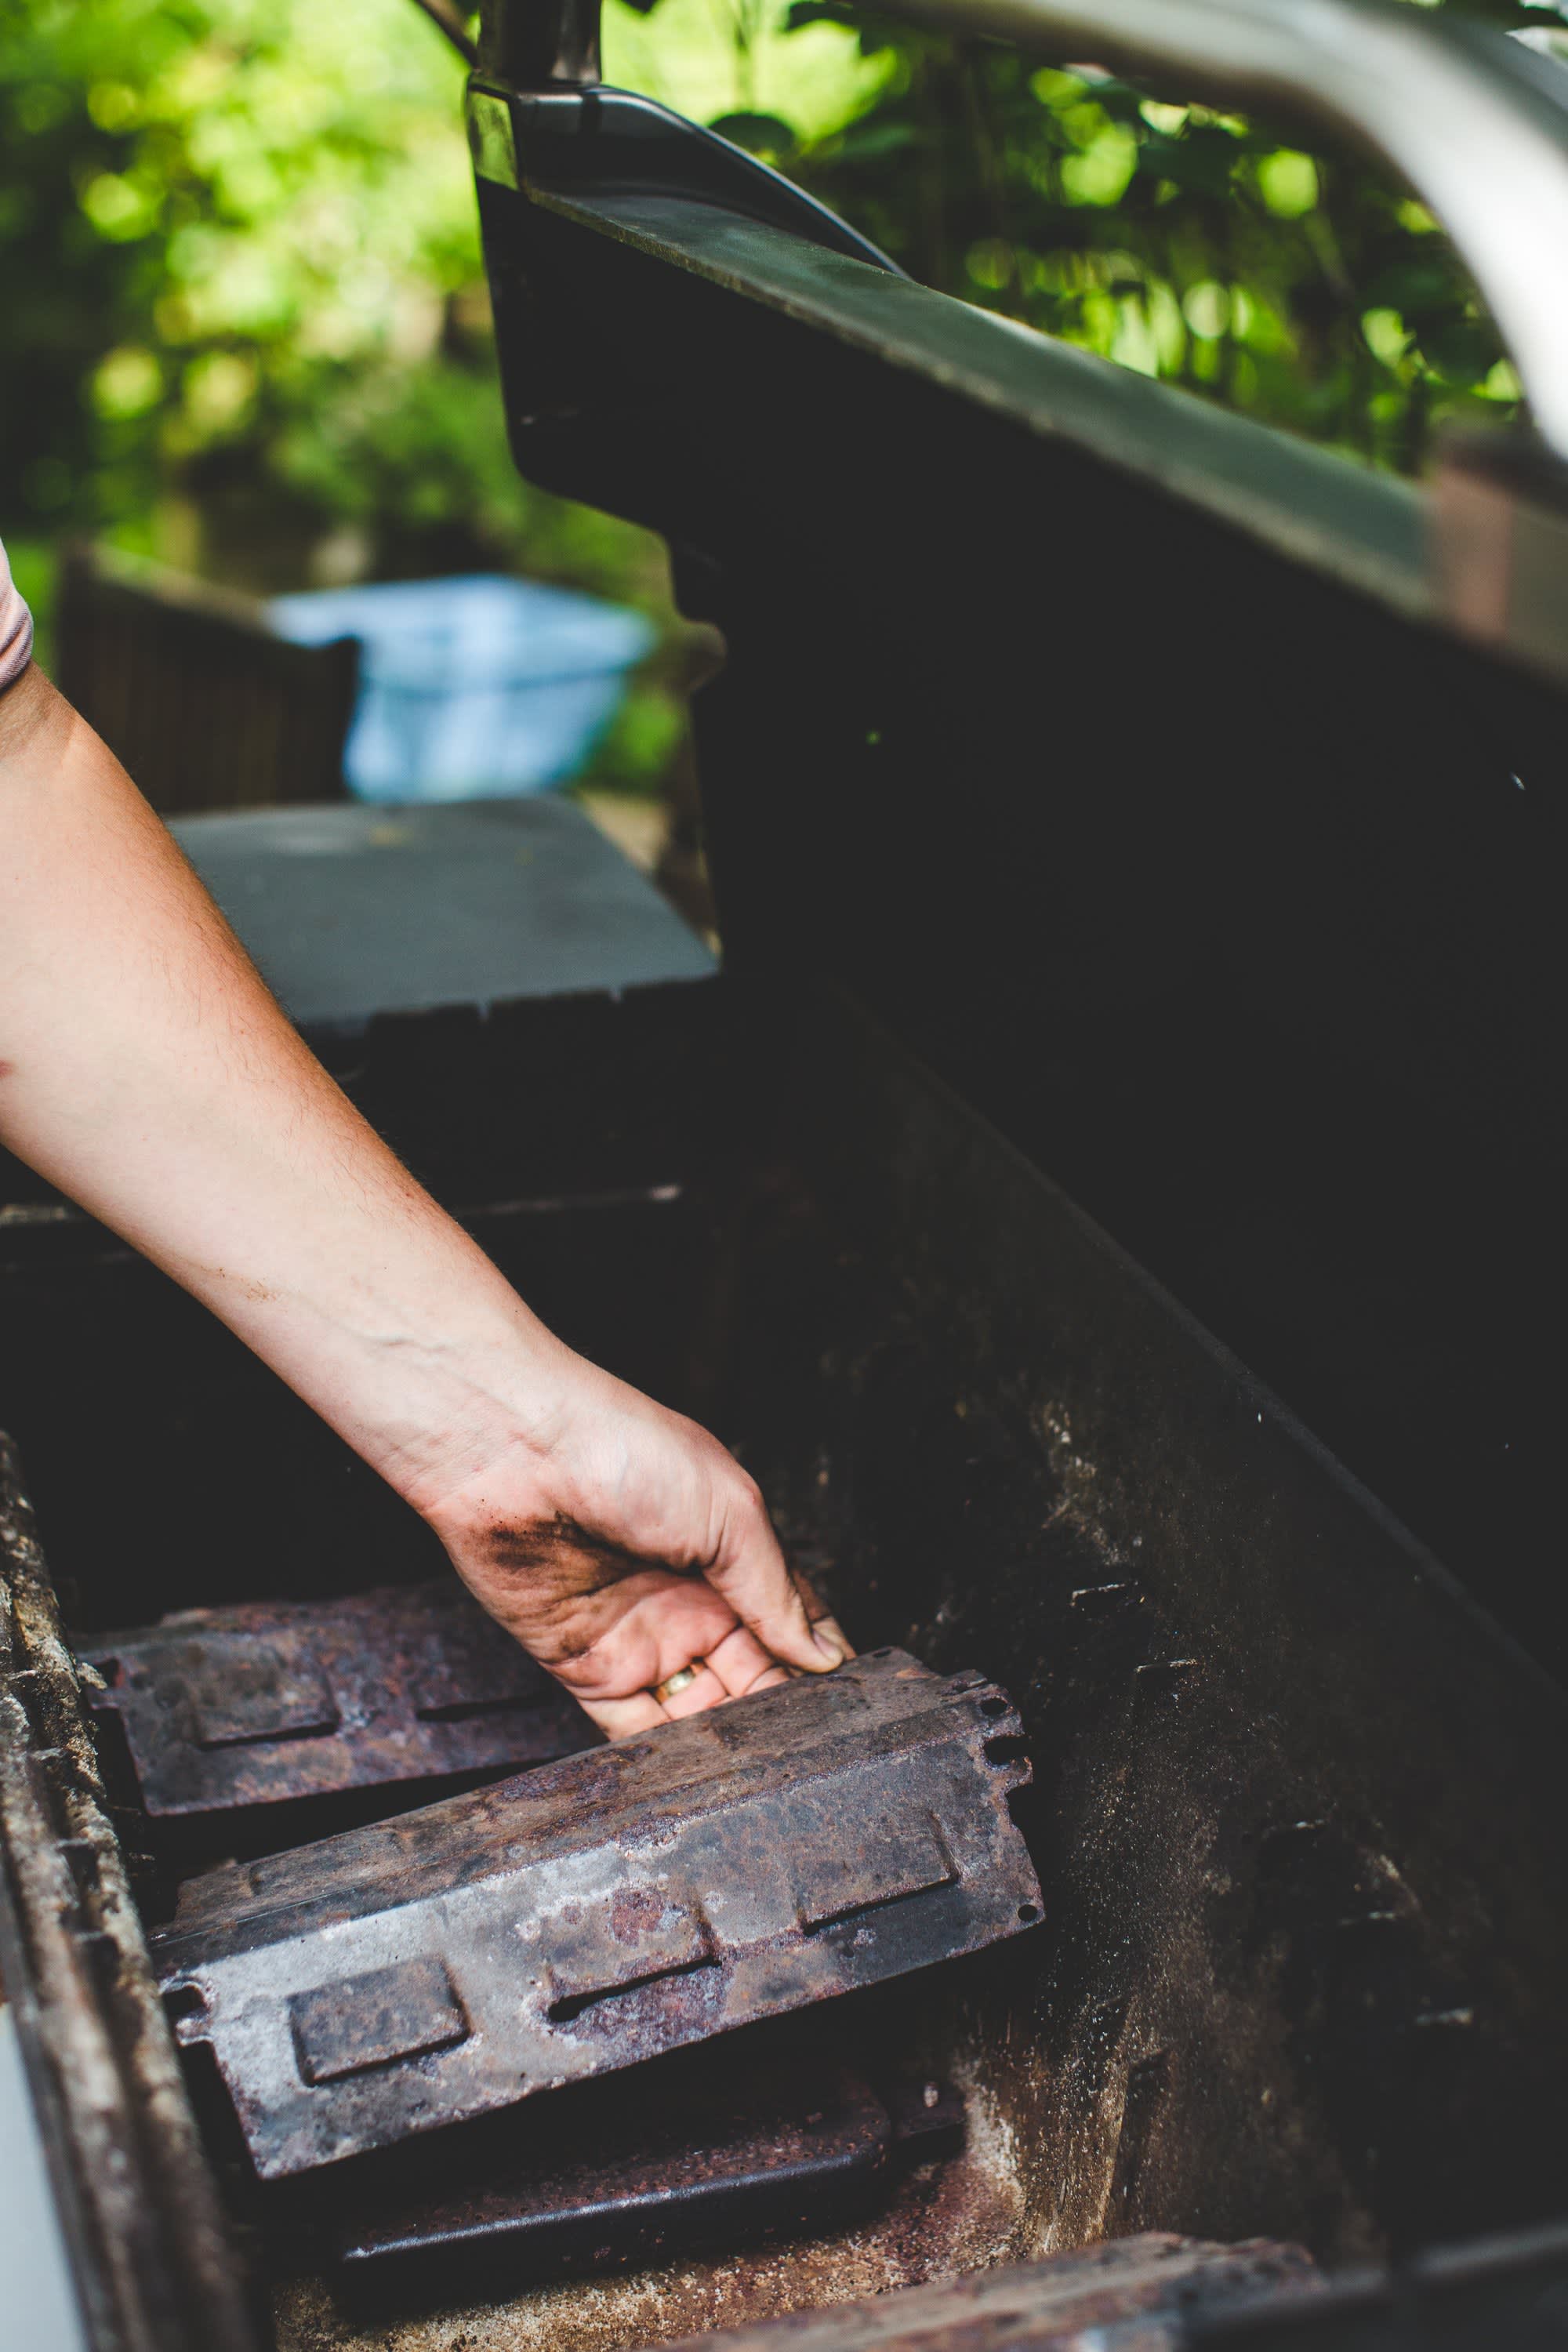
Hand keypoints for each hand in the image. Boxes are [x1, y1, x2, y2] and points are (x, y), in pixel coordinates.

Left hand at [414, 1349, 850, 1738]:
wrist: (516, 1454)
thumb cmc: (623, 1452)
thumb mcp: (729, 1513)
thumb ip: (777, 1592)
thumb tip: (824, 1654)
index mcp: (731, 1557)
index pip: (789, 1625)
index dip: (816, 1664)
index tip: (845, 1706)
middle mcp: (688, 1602)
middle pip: (750, 1678)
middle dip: (777, 1712)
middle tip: (807, 1748)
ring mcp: (639, 1638)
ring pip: (698, 1713)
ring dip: (727, 1742)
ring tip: (759, 1768)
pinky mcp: (585, 1669)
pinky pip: (632, 1730)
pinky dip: (665, 1756)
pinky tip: (700, 1771)